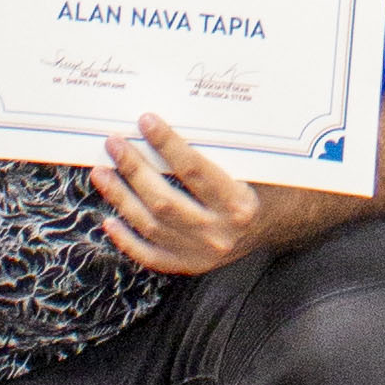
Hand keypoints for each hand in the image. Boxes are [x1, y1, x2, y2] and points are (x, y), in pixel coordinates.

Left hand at [90, 113, 268, 274]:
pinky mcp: (189, 265)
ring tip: (102, 173)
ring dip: (121, 198)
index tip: (146, 121)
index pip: (194, 170)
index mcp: (238, 203)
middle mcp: (218, 232)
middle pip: (164, 200)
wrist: (282, 223)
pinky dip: (127, 239)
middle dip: (134, 169)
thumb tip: (181, 119)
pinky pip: (150, 255)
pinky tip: (109, 219)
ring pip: (151, 226)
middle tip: (114, 143)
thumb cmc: (267, 184)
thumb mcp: (256, 164)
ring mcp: (201, 253)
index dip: (167, 145)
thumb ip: (224, 150)